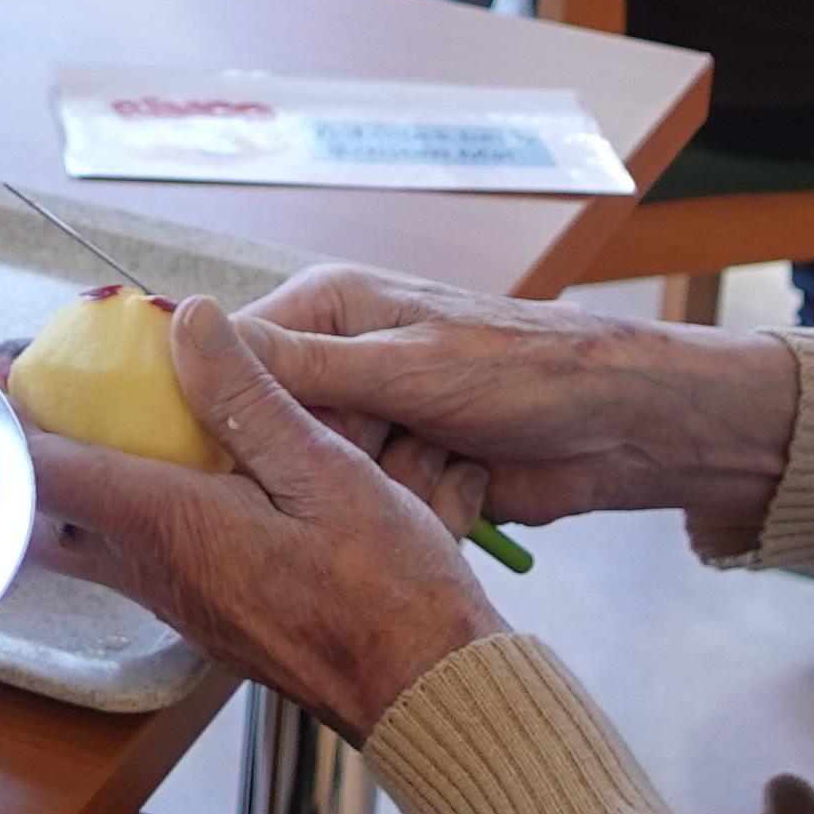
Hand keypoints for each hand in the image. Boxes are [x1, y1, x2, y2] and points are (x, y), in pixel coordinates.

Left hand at [23, 296, 508, 734]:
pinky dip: (126, 514)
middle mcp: (157, 573)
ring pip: (91, 542)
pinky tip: (168, 481)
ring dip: (77, 484)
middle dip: (32, 453)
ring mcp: (180, 604)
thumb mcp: (329, 472)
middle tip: (28, 394)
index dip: (8, 415)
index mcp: (174, 528)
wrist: (428, 694)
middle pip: (51, 512)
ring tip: (89, 421)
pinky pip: (137, 561)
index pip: (52, 468)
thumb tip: (188, 320)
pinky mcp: (208, 620)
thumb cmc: (391, 592)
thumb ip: (249, 398)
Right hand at [235, 265, 802, 532]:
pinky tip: (439, 496)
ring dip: (363, 484)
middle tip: (361, 461)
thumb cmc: (523, 370)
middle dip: (307, 455)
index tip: (213, 454)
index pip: (228, 352)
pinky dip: (392, 507)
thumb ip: (301, 363)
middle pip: (263, 421)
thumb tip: (194, 336)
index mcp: (327, 306)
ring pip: (310, 470)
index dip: (210, 404)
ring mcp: (366, 415)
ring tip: (426, 466)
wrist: (619, 428)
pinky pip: (357, 500)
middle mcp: (335, 357)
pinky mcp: (394, 467)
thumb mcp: (404, 366)